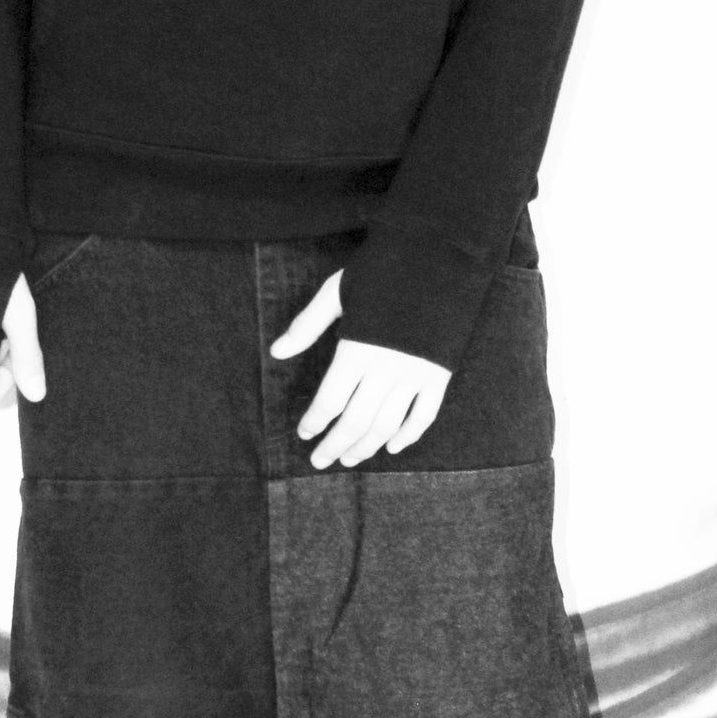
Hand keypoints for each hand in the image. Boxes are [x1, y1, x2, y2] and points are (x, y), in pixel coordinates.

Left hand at [270, 267, 451, 467]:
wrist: (439, 255)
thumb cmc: (383, 270)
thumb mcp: (338, 291)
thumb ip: (307, 325)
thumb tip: (277, 351)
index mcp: (357, 348)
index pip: (330, 400)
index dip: (315, 421)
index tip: (303, 433)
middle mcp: (387, 368)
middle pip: (356, 421)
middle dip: (335, 445)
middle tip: (319, 461)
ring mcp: (416, 373)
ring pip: (387, 425)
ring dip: (365, 447)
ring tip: (349, 459)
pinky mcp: (439, 374)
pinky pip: (424, 416)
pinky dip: (408, 436)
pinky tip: (391, 447)